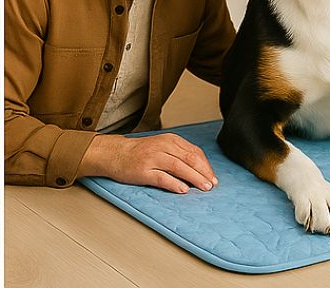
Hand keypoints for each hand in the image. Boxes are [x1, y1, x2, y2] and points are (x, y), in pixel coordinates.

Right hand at [80, 132, 218, 193]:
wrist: (116, 153)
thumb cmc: (141, 152)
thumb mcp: (162, 147)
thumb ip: (179, 154)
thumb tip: (201, 170)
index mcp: (169, 139)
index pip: (193, 151)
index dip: (206, 165)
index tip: (213, 177)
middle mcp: (161, 146)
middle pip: (188, 159)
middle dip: (203, 173)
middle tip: (212, 185)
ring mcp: (152, 158)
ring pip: (178, 167)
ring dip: (194, 178)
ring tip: (203, 188)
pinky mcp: (143, 171)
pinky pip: (162, 177)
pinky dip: (174, 184)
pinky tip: (183, 190)